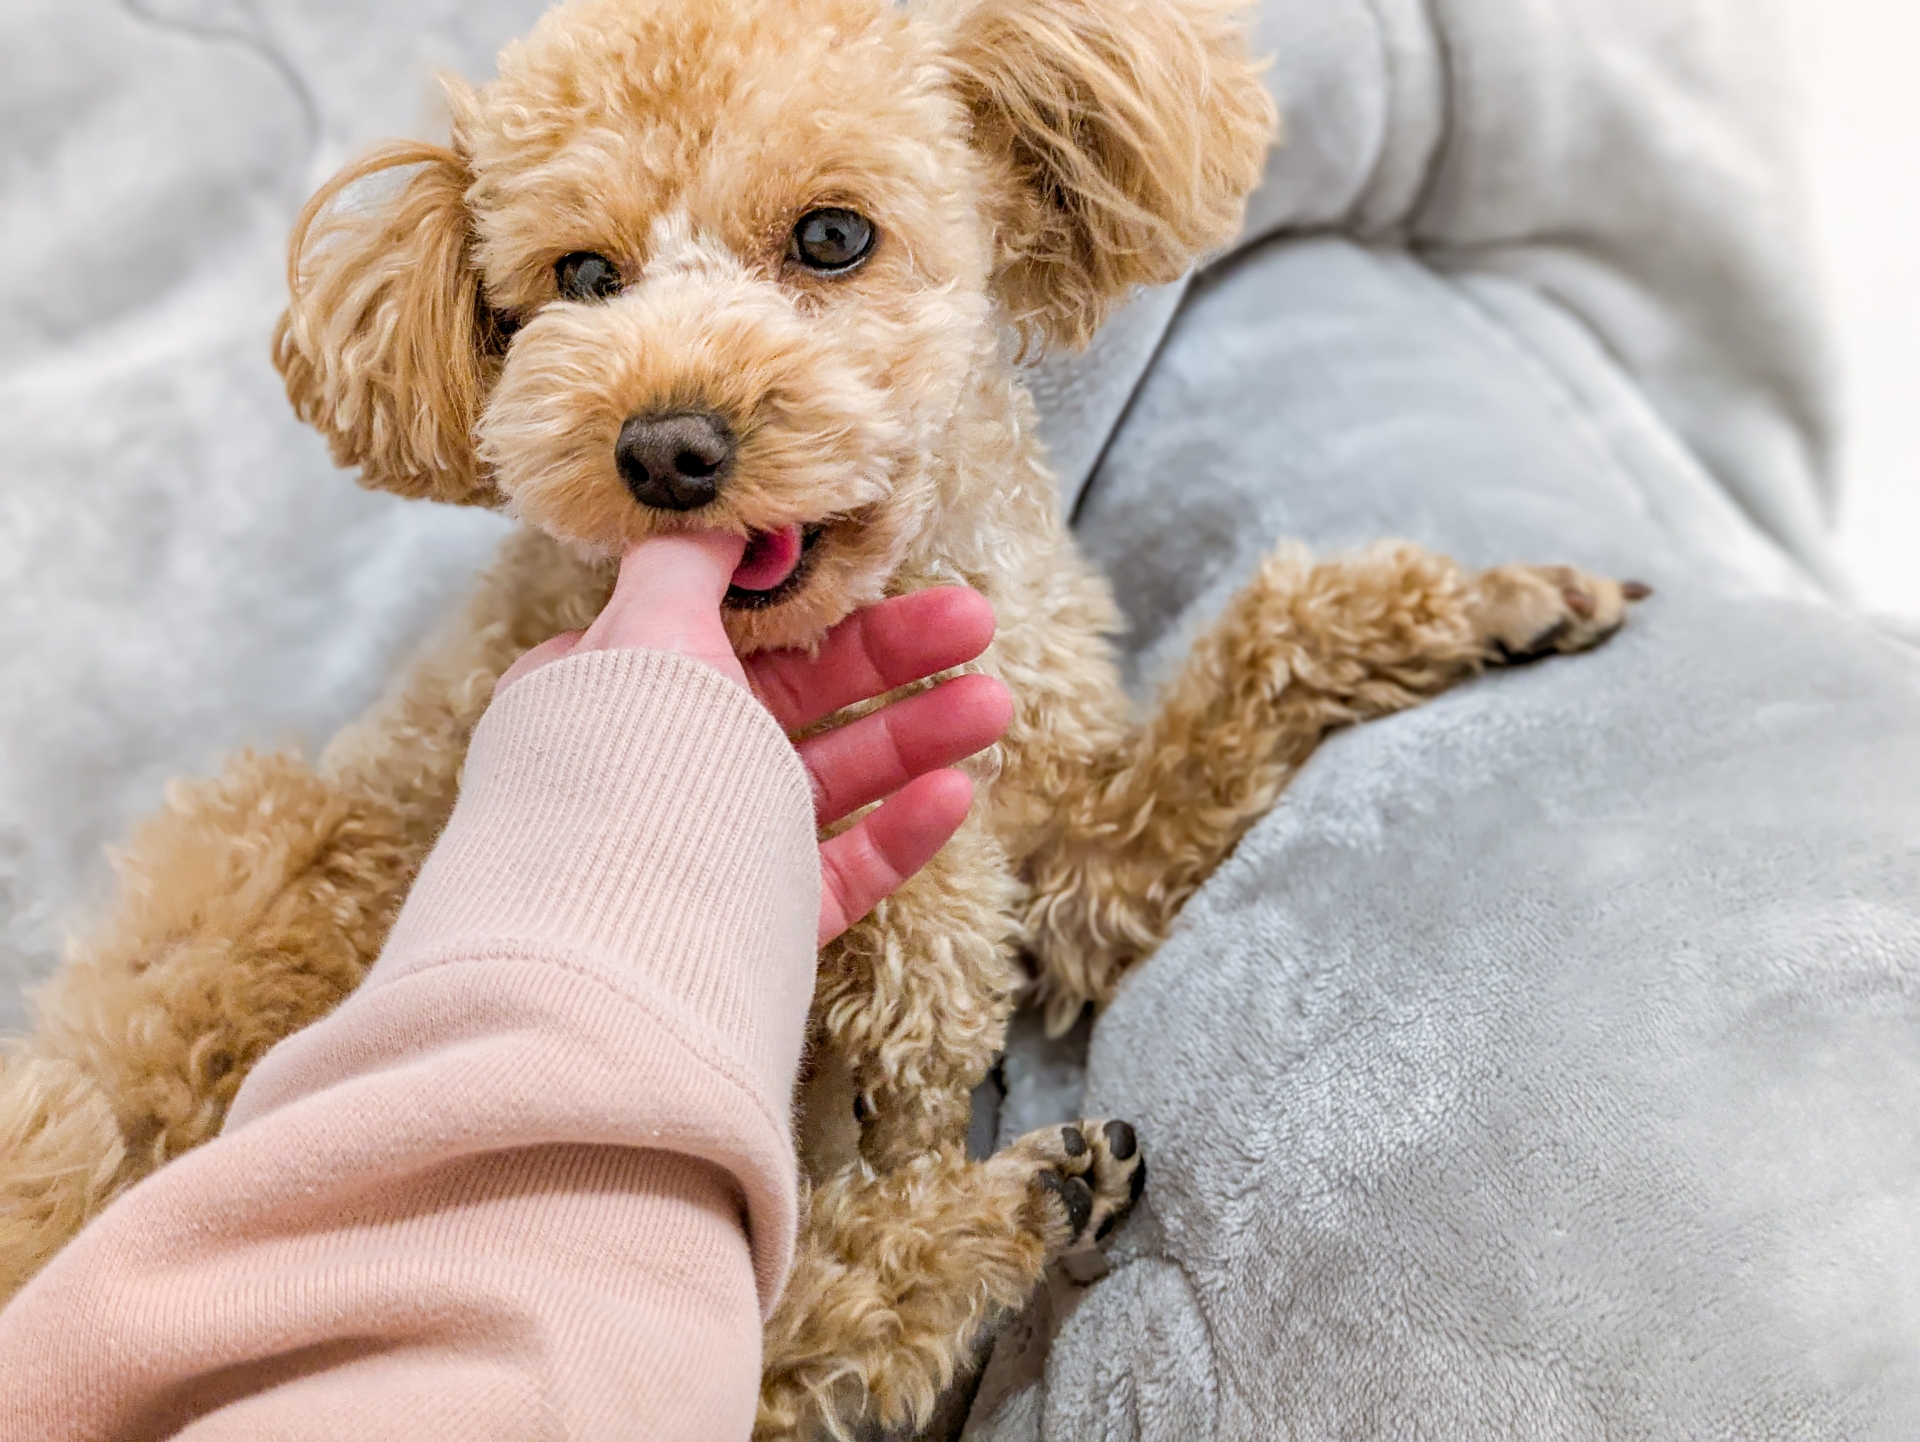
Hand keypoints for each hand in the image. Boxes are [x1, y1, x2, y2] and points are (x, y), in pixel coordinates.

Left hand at [497, 532, 1011, 943]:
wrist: (604, 939)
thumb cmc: (619, 765)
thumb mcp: (645, 626)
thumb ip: (689, 559)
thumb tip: (732, 514)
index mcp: (622, 692)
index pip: (728, 632)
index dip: (812, 602)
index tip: (883, 570)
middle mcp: (663, 769)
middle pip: (798, 700)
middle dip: (893, 659)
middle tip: (977, 624)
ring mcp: (712, 851)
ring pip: (829, 781)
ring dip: (914, 738)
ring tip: (995, 707)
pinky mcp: (755, 924)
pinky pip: (840, 868)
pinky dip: (898, 830)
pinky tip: (954, 795)